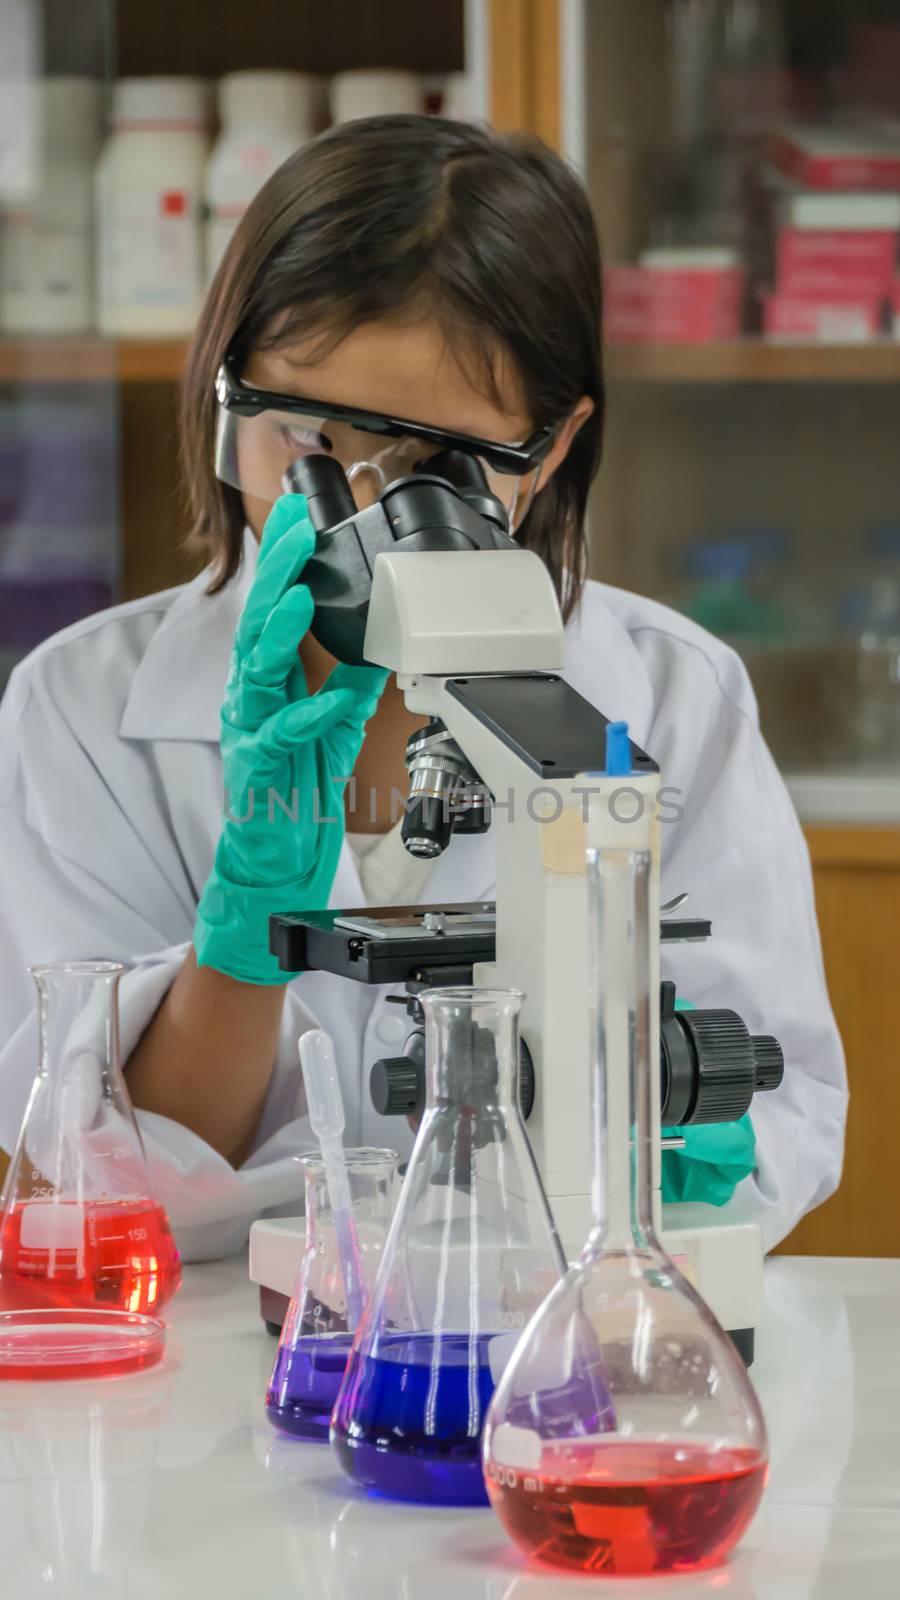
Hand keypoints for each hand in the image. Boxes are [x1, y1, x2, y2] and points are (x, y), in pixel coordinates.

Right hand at [194, 494, 385, 983]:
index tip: (298, 514)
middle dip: (277, 573)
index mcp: (268, 677)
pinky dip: (308, 715)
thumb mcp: (336, 722)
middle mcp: (252, 694)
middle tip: (296, 531)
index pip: (272, 606)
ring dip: (279, 632)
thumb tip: (385, 642)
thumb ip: (354, 681)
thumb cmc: (297, 785)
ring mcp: (249, 728)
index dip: (283, 560)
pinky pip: (282, 735)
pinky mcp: (258, 766)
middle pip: (257, 621)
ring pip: (255, 668)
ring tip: (300, 598)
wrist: (278, 852)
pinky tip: (328, 699)